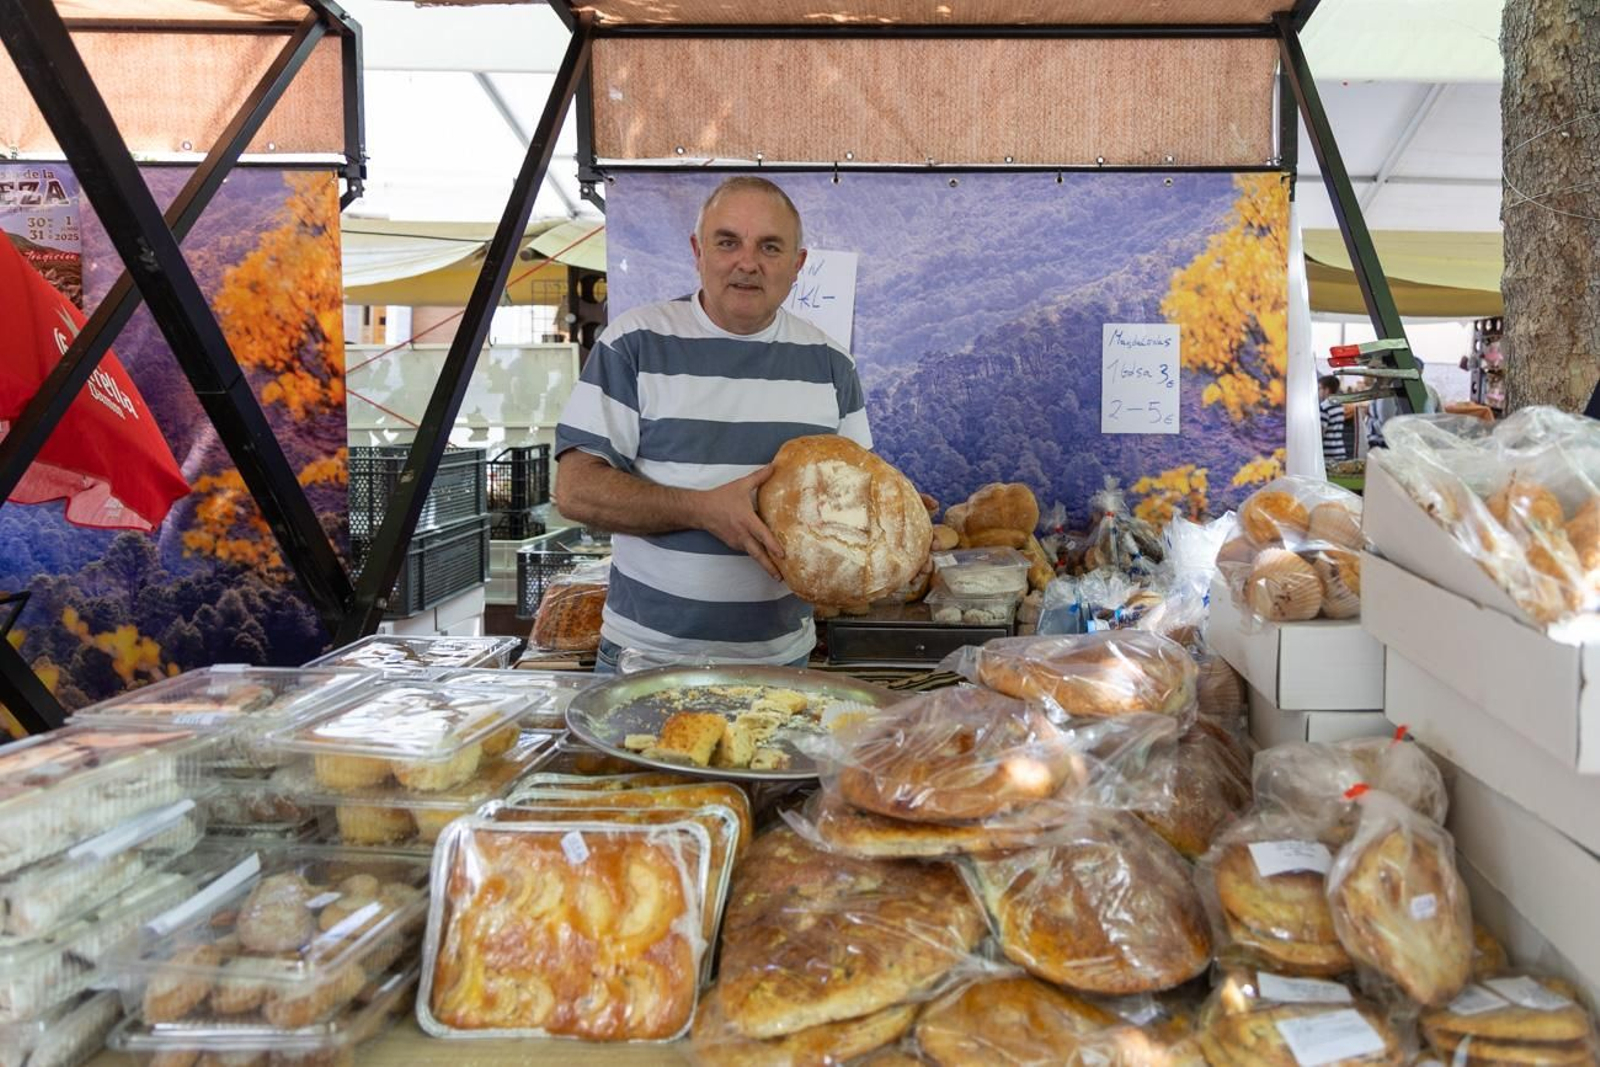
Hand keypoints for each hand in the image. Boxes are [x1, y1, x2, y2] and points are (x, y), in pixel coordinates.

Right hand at [694, 464, 785, 579]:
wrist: (700, 510)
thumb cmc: (721, 497)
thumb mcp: (740, 485)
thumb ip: (758, 477)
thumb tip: (773, 466)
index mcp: (746, 520)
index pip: (762, 535)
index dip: (772, 546)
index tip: (783, 555)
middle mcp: (742, 534)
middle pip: (758, 555)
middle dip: (769, 567)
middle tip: (781, 578)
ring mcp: (737, 541)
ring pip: (753, 554)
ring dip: (764, 563)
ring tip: (777, 572)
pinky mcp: (732, 544)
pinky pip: (747, 550)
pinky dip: (756, 555)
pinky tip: (765, 558)